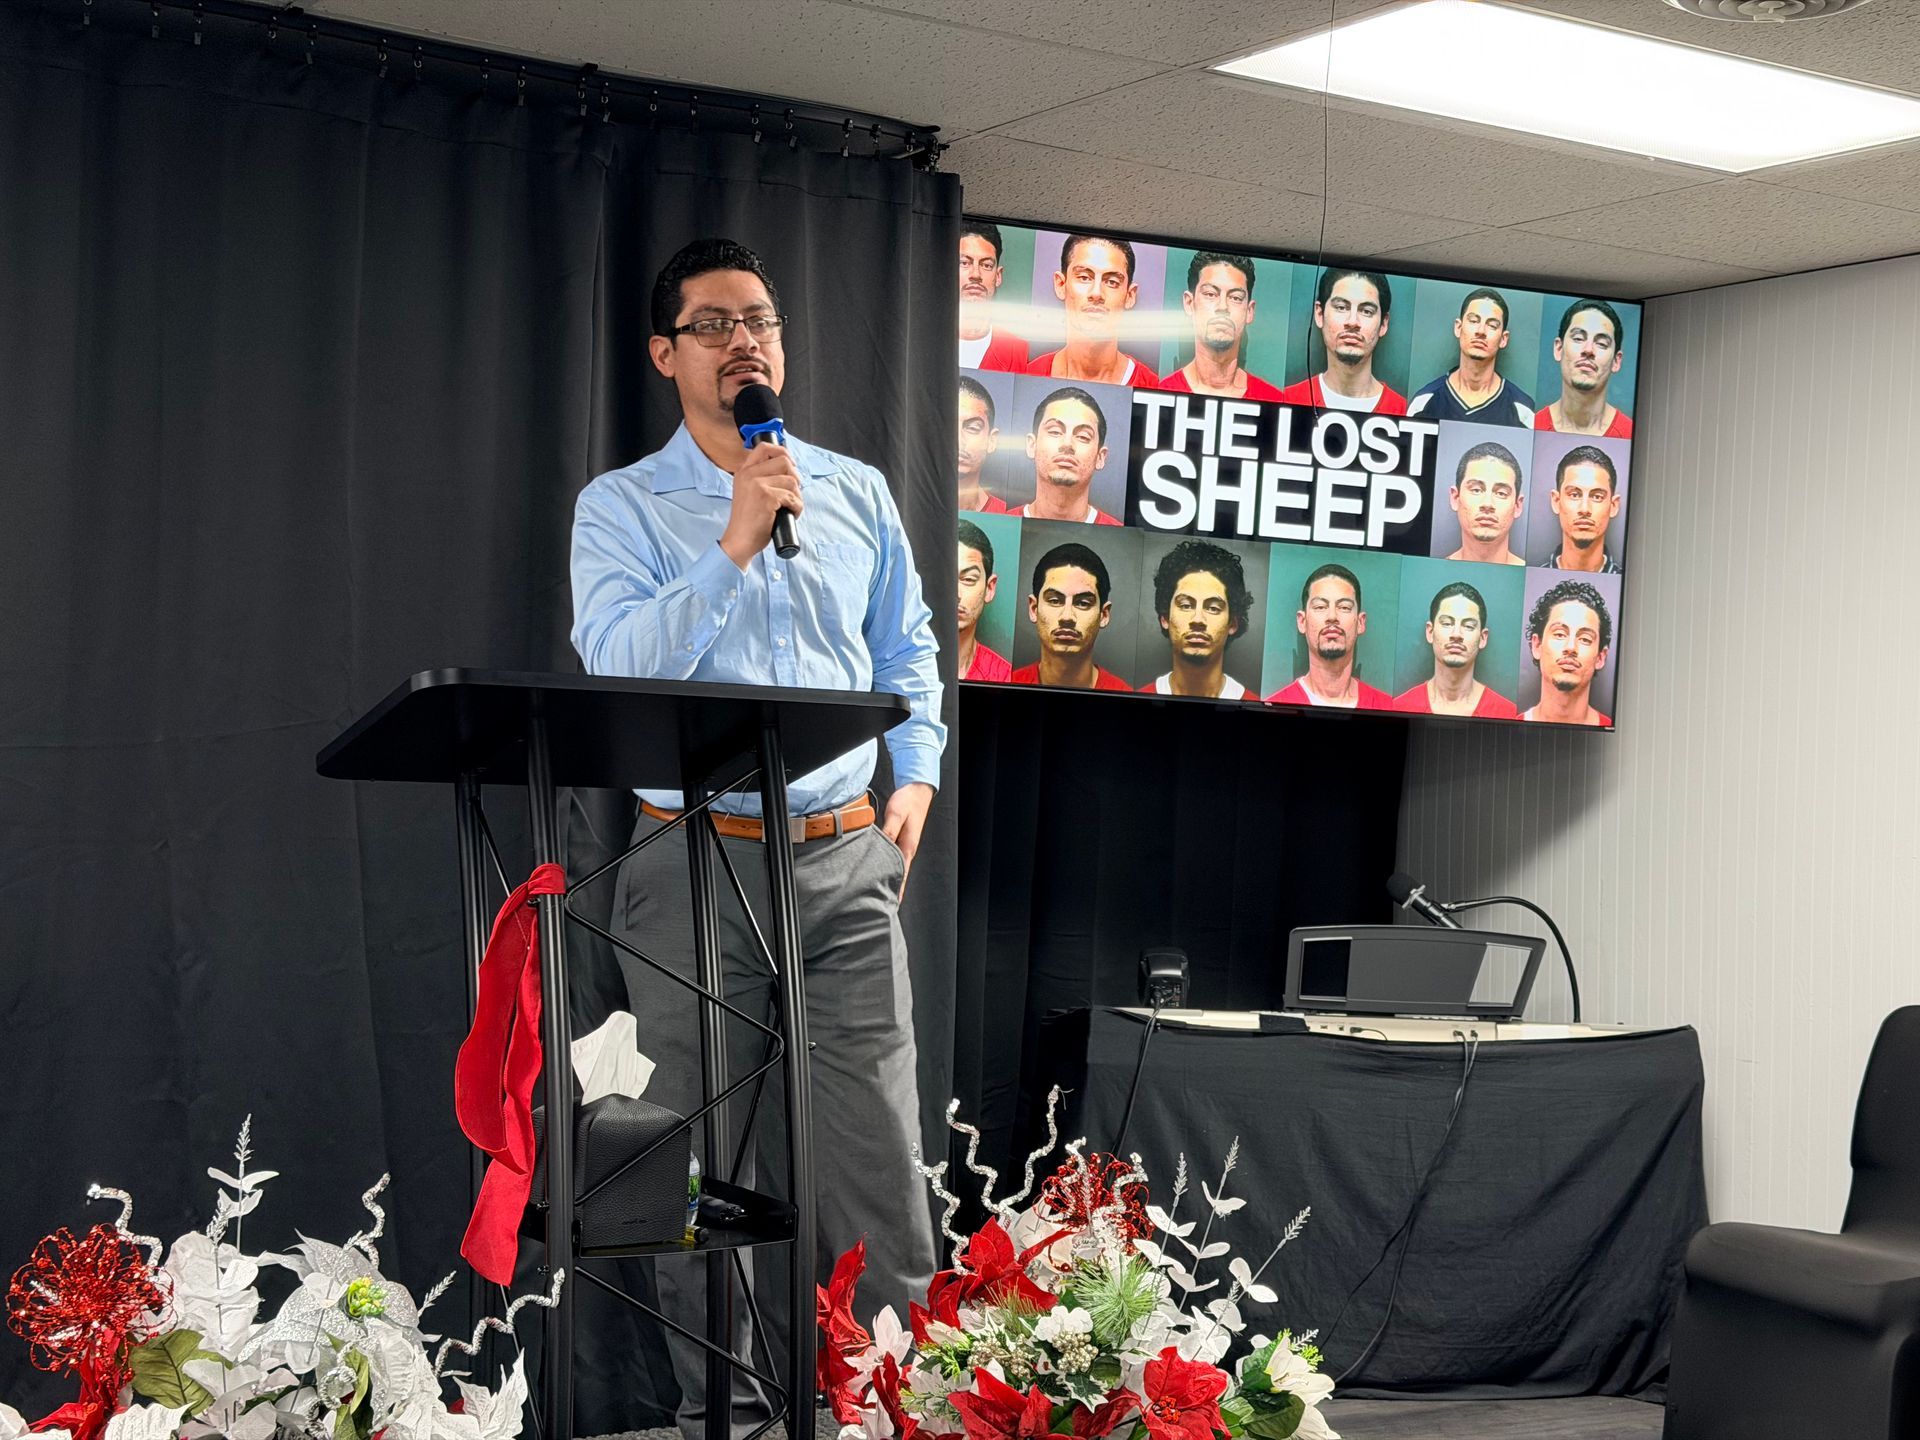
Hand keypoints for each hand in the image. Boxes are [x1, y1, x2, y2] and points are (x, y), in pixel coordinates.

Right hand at [719, 442, 804, 568]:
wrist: (739, 540)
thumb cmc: (748, 520)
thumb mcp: (748, 491)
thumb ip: (760, 477)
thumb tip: (788, 466)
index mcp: (743, 471)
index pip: (764, 447)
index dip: (782, 452)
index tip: (791, 465)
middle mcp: (748, 474)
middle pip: (784, 461)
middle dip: (795, 477)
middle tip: (793, 492)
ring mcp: (757, 484)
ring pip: (792, 480)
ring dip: (797, 496)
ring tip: (790, 507)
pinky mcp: (767, 497)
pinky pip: (792, 497)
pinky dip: (797, 507)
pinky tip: (790, 514)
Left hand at [880, 782, 934, 897]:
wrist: (917, 790)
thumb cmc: (907, 801)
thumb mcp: (896, 813)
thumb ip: (889, 830)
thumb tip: (882, 845)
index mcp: (908, 845)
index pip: (902, 873)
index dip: (898, 889)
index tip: (892, 904)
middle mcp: (907, 848)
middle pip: (900, 874)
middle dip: (893, 890)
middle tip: (881, 905)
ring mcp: (905, 845)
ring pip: (897, 867)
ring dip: (890, 880)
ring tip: (880, 894)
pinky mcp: (901, 840)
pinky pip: (893, 858)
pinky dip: (888, 867)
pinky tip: (881, 872)